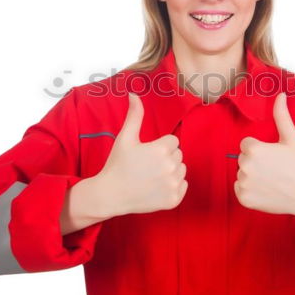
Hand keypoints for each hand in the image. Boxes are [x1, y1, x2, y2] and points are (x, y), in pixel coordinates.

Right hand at [96, 92, 187, 215]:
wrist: (111, 194)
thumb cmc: (117, 164)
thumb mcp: (125, 138)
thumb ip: (134, 115)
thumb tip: (133, 94)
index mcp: (161, 149)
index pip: (173, 142)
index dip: (159, 146)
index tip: (146, 154)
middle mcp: (170, 167)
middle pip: (178, 155)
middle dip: (165, 158)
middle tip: (147, 166)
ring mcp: (173, 185)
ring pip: (181, 170)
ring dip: (170, 172)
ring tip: (151, 176)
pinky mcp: (174, 200)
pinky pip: (183, 186)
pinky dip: (173, 187)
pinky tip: (156, 188)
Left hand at [233, 92, 294, 216]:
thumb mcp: (292, 138)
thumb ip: (281, 115)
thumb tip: (280, 95)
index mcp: (253, 149)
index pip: (246, 145)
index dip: (261, 150)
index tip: (275, 158)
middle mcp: (245, 165)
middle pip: (243, 159)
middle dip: (256, 163)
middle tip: (275, 170)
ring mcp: (244, 183)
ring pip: (241, 174)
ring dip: (252, 177)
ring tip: (272, 181)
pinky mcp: (244, 199)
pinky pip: (240, 189)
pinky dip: (250, 192)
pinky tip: (266, 192)